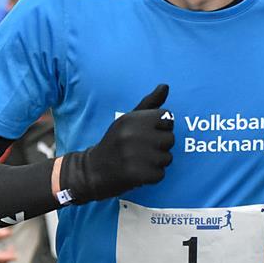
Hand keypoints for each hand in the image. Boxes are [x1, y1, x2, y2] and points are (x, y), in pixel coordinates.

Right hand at [59, 84, 173, 204]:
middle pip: (170, 138)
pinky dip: (152, 176)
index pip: (167, 117)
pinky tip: (137, 173)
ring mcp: (135, 155)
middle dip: (160, 146)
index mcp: (132, 119)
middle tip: (141, 150)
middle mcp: (133, 135)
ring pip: (167, 158)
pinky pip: (160, 174)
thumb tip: (165, 86)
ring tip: (138, 161)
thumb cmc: (115, 142)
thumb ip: (149, 103)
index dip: (161, 127)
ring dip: (156, 162)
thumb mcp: (128, 119)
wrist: (93, 170)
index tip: (147, 133)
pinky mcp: (137, 174)